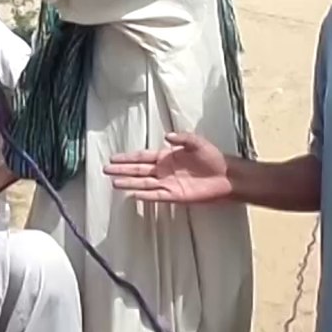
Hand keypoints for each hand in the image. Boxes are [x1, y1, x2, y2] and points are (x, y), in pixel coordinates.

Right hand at [104, 132, 232, 202]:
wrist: (226, 176)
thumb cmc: (213, 158)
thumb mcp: (197, 142)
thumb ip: (182, 138)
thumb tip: (166, 136)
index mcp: (167, 156)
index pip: (142, 157)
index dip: (128, 158)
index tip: (113, 158)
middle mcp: (164, 170)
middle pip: (138, 170)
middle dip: (122, 170)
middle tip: (106, 170)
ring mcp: (168, 184)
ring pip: (143, 184)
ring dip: (129, 183)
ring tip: (114, 183)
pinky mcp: (175, 195)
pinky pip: (156, 196)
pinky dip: (145, 195)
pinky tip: (133, 195)